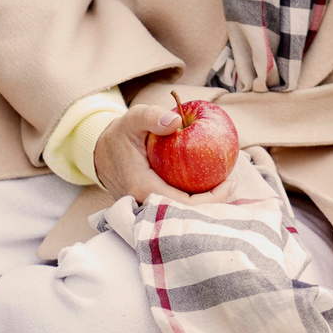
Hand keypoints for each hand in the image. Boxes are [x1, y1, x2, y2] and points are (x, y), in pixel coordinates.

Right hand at [90, 106, 237, 204]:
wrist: (100, 152)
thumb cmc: (120, 134)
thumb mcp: (132, 118)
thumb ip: (152, 117)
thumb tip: (176, 122)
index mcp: (142, 188)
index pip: (183, 204)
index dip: (210, 200)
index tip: (229, 183)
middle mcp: (145, 204)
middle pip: (186, 215)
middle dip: (213, 205)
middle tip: (232, 185)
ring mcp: (148, 207)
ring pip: (182, 214)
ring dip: (206, 203)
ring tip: (227, 186)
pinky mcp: (152, 206)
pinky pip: (177, 206)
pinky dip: (196, 199)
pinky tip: (213, 185)